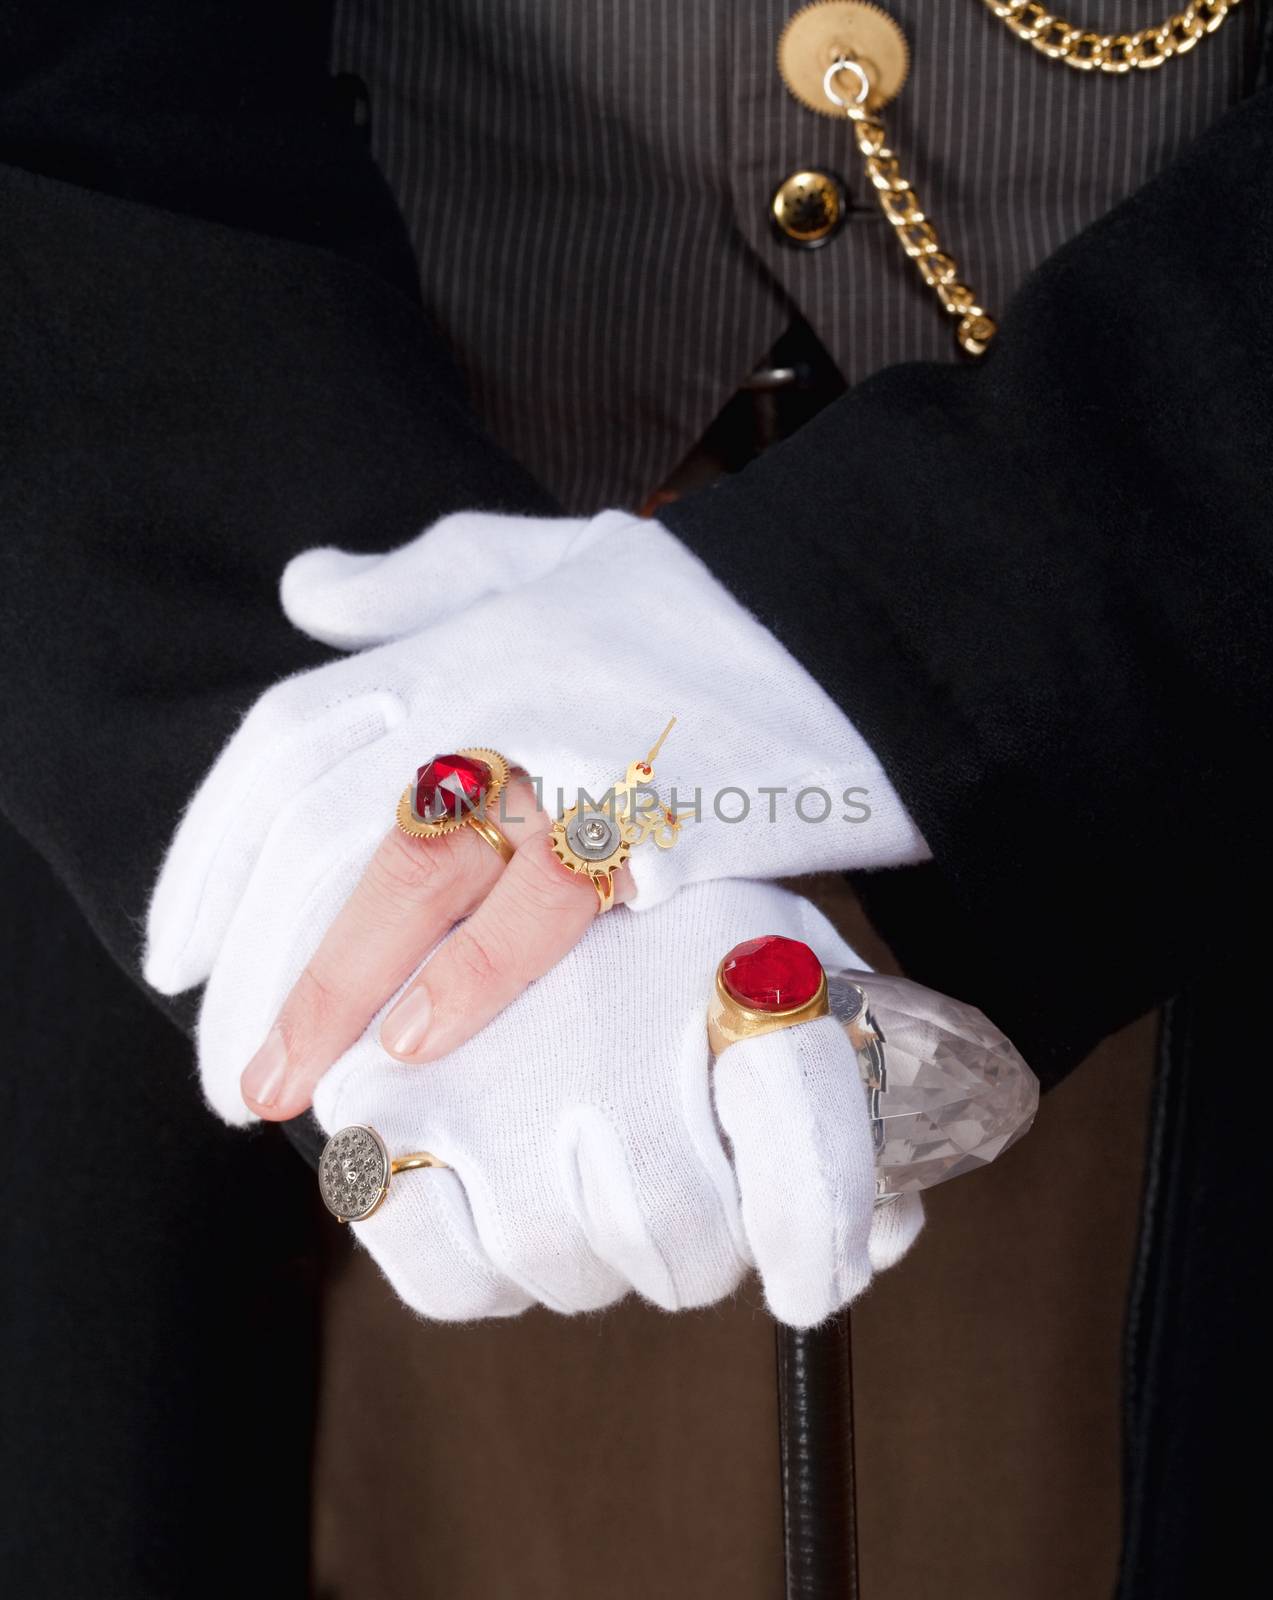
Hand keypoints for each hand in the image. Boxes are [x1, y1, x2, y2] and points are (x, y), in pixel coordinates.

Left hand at [145, 509, 926, 1119]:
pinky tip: (420, 1045)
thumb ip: (425, 576)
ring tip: (288, 1096)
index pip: (286, 741)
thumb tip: (307, 591)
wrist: (872, 608)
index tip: (176, 956)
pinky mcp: (665, 811)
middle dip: (258, 961)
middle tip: (228, 1078)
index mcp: (460, 635)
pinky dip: (476, 970)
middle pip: (326, 825)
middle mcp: (497, 684)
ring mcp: (577, 745)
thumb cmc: (715, 597)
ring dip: (330, 987)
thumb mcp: (555, 556)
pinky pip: (549, 901)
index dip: (211, 851)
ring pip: (412, 872)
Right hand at [304, 878, 921, 1327]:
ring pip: (567, 1269)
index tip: (812, 1285)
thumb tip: (890, 1232)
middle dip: (697, 1253)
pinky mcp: (383, 1107)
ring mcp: (492, 1071)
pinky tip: (501, 1212)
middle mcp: (612, 1022)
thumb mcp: (762, 955)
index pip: (800, 1131)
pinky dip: (483, 1272)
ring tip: (586, 1184)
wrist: (485, 814)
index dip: (819, 1236)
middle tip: (686, 1210)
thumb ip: (831, 1089)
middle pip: (683, 1240)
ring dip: (593, 1257)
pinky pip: (448, 1276)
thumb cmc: (647, 912)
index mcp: (729, 966)